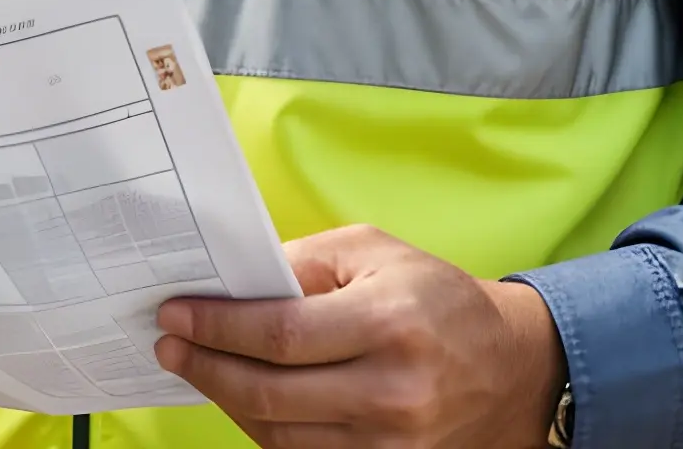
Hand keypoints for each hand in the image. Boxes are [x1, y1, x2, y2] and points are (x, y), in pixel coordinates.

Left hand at [156, 227, 566, 447]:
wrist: (512, 366)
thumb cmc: (437, 300)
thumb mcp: (376, 253)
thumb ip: (303, 263)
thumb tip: (233, 283)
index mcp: (388, 324)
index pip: (279, 335)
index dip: (216, 328)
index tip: (174, 315)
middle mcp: (391, 390)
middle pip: (269, 394)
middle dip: (207, 367)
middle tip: (170, 346)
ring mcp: (391, 441)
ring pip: (279, 433)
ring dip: (228, 401)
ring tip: (201, 368)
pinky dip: (266, 429)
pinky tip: (244, 399)